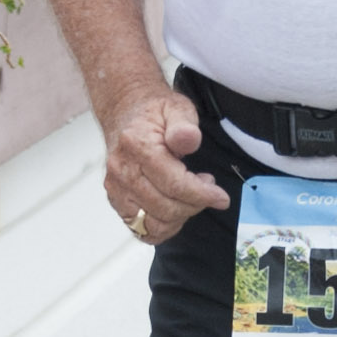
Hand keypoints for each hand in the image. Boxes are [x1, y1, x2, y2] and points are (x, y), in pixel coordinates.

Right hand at [104, 86, 229, 243]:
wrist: (126, 110)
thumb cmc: (154, 111)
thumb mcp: (177, 108)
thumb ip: (184, 125)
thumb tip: (189, 139)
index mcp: (138, 146)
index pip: (174, 185)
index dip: (202, 195)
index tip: (221, 198)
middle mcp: (122, 169)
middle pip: (164, 207)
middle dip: (194, 205)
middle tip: (207, 191)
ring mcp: (116, 187)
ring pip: (152, 224)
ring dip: (179, 218)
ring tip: (190, 198)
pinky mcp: (115, 199)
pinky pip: (139, 228)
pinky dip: (161, 226)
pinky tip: (174, 209)